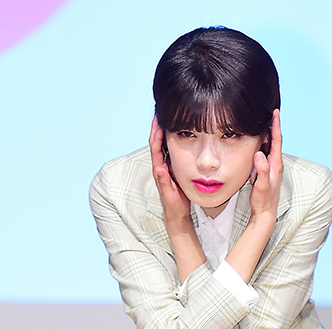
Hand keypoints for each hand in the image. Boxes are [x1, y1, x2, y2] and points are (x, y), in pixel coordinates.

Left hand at [149, 117, 191, 232]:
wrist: (176, 213)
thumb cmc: (174, 205)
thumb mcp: (170, 195)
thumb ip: (164, 182)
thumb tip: (159, 169)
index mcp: (159, 170)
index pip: (155, 148)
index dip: (156, 134)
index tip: (159, 120)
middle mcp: (160, 166)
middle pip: (156, 142)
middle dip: (157, 127)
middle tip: (160, 111)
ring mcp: (164, 166)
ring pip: (161, 145)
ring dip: (162, 131)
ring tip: (165, 116)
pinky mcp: (170, 168)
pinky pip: (168, 150)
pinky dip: (169, 139)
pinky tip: (174, 132)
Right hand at [249, 109, 282, 225]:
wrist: (265, 214)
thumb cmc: (264, 201)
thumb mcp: (262, 186)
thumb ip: (262, 171)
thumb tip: (259, 154)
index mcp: (275, 164)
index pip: (277, 140)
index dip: (276, 126)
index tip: (275, 112)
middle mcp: (275, 164)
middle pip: (274, 140)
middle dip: (271, 125)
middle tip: (267, 112)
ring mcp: (270, 168)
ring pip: (269, 146)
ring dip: (267, 133)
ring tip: (262, 122)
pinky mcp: (265, 171)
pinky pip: (264, 153)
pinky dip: (261, 144)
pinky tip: (256, 141)